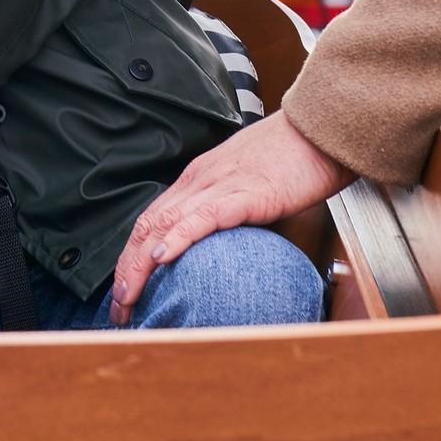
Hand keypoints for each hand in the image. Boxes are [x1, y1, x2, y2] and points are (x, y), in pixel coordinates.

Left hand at [109, 111, 342, 325]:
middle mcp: (200, 180)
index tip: (125, 291)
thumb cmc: (293, 159)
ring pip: (165, 223)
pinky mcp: (245, 193)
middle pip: (148, 226)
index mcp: (198, 179)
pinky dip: (179, 238)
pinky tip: (162, 256)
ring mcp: (219, 184)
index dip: (131, 257)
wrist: (321, 132)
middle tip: (118, 308)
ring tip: (128, 295)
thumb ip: (229, 208)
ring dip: (141, 264)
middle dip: (127, 270)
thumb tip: (220, 244)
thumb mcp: (249, 186)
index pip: (151, 220)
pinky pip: (204, 216)